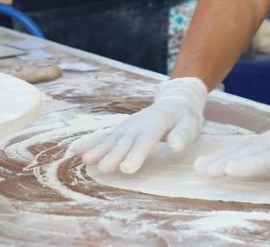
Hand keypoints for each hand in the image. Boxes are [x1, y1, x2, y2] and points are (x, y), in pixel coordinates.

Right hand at [70, 77, 207, 173]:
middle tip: (103, 168)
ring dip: (99, 149)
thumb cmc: (185, 117)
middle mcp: (138, 123)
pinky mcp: (122, 129)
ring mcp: (128, 125)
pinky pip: (106, 136)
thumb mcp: (191, 124)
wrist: (174, 100)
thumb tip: (176, 146)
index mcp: (157, 122)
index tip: (126, 169)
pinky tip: (78, 151)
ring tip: (86, 160)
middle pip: (125, 141)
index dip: (136, 154)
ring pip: (112, 138)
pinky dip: (92, 143)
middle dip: (114, 154)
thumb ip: (183, 135)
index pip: (146, 139)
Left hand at [193, 112, 269, 179]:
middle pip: (246, 152)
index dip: (219, 158)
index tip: (198, 167)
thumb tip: (230, 165)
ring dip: (249, 162)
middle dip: (225, 161)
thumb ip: (256, 158)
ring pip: (267, 156)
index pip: (238, 150)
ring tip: (231, 168)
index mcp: (266, 142)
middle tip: (204, 170)